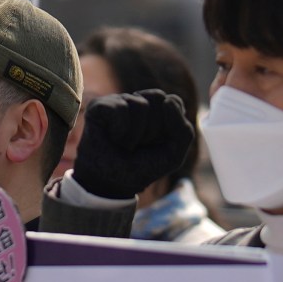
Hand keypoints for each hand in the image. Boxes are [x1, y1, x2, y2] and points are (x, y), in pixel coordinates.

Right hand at [69, 90, 194, 200]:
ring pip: (140, 104)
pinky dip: (120, 130)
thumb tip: (168, 100)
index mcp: (158, 109)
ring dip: (135, 134)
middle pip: (158, 97)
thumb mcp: (172, 154)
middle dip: (153, 128)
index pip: (173, 101)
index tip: (156, 143)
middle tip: (139, 144)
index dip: (168, 125)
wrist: (111, 184)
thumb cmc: (141, 167)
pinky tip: (112, 138)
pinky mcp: (99, 105)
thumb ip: (183, 130)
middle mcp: (138, 100)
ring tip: (125, 144)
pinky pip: (120, 108)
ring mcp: (118, 101)